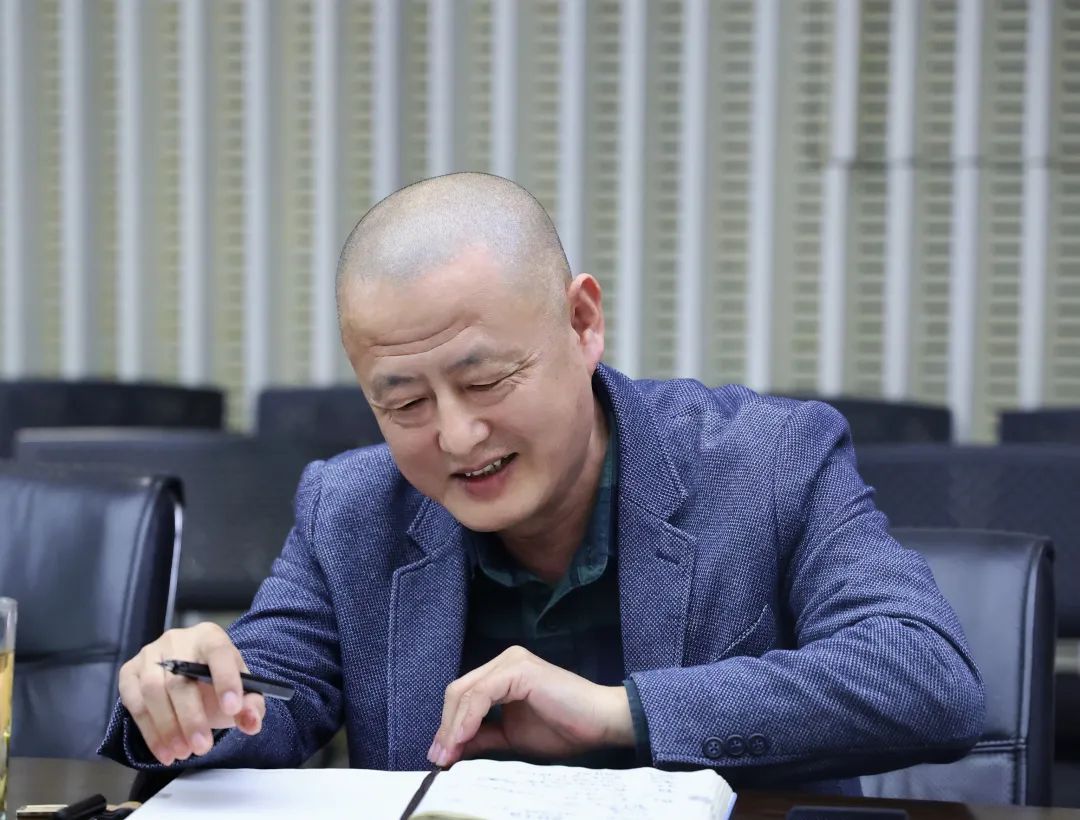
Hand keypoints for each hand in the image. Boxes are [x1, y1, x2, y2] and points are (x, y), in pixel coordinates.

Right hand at [117, 622, 265, 765]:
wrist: (190, 678)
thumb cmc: (215, 683)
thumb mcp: (240, 692)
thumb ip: (250, 706)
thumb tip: (251, 723)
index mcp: (210, 637)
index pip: (218, 652)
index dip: (226, 679)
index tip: (232, 709)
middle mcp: (177, 640)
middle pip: (181, 678)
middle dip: (192, 718)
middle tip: (202, 747)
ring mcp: (149, 654)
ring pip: (153, 691)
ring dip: (168, 727)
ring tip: (183, 752)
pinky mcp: (129, 672)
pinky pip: (134, 703)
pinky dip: (149, 732)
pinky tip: (164, 751)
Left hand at [427, 646, 633, 767]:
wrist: (601, 723)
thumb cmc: (565, 729)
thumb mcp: (512, 737)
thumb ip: (483, 737)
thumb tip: (451, 749)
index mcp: (502, 673)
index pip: (463, 696)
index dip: (448, 727)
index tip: (440, 758)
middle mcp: (503, 661)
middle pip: (458, 691)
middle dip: (445, 727)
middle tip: (439, 759)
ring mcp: (511, 662)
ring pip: (466, 692)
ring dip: (452, 727)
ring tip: (447, 755)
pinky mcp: (518, 669)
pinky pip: (481, 694)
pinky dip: (468, 719)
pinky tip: (463, 740)